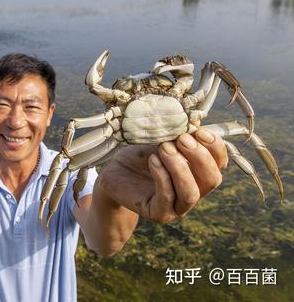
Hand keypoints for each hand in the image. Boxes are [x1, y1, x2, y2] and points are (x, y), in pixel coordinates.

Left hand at [97, 129, 227, 222]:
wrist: (115, 173)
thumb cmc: (141, 156)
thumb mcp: (160, 140)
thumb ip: (178, 135)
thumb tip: (193, 122)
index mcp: (199, 172)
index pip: (220, 163)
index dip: (215, 147)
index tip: (199, 131)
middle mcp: (194, 191)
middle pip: (212, 180)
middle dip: (200, 157)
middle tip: (181, 139)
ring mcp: (177, 206)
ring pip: (191, 193)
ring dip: (180, 168)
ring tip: (164, 148)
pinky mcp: (158, 213)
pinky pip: (166, 197)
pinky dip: (162, 176)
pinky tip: (152, 160)